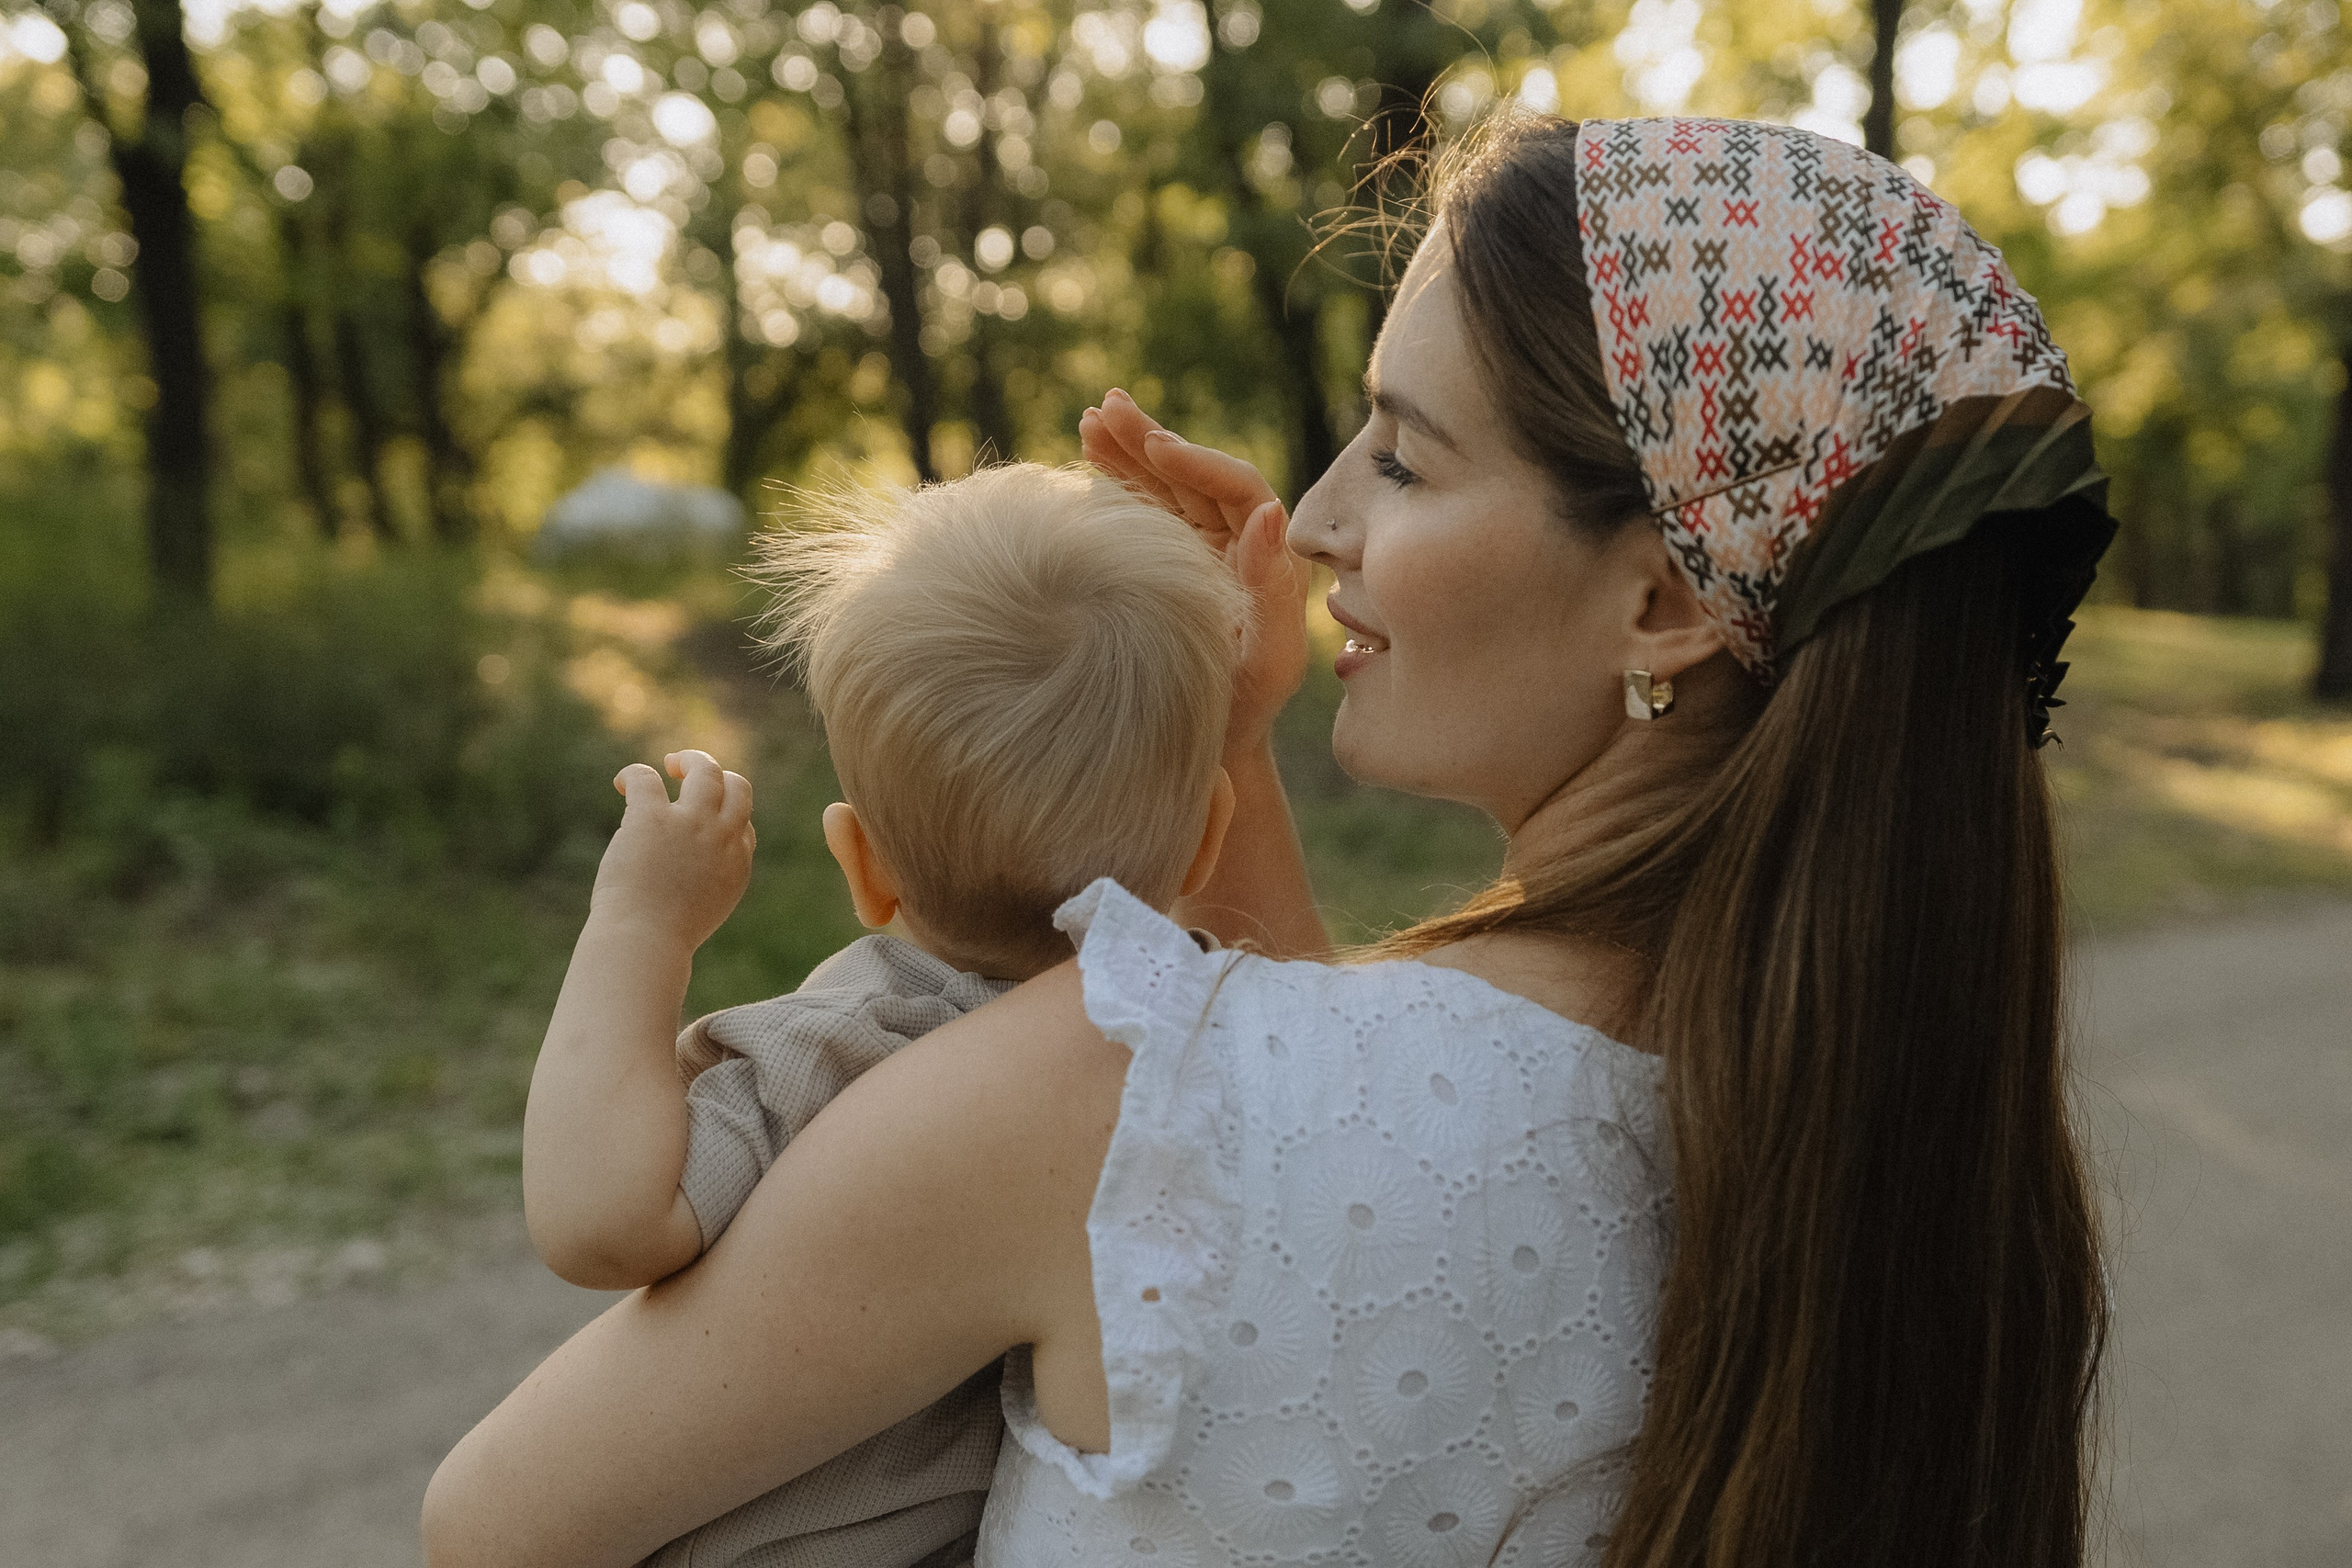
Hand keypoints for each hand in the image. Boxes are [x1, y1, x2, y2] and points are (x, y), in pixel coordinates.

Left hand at [591, 751, 754, 950]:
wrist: (643, 941)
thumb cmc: (665, 937)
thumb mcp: (702, 912)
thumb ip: (707, 885)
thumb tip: (694, 871)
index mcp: (737, 863)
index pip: (743, 824)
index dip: (724, 817)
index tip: (701, 825)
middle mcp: (721, 837)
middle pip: (737, 787)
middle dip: (718, 774)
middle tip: (689, 775)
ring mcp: (689, 823)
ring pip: (705, 769)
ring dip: (689, 760)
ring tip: (669, 764)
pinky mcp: (651, 817)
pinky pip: (645, 777)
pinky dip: (633, 774)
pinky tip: (622, 783)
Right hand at [1081, 387, 1311, 755]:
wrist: (1207, 751)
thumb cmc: (1241, 715)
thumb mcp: (1270, 662)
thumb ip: (1274, 591)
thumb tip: (1268, 513)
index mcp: (1265, 561)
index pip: (1238, 489)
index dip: (1197, 462)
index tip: (1155, 447)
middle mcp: (1233, 547)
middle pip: (1194, 476)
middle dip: (1151, 440)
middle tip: (1110, 406)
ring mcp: (1193, 553)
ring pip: (1162, 487)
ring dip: (1128, 450)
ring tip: (1092, 417)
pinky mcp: (1160, 565)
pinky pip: (1138, 510)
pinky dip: (1113, 479)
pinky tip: (1085, 451)